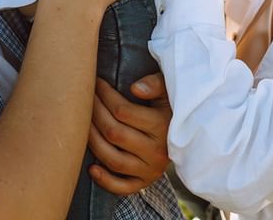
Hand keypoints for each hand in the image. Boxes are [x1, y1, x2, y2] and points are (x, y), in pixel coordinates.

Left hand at [88, 75, 171, 194]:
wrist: (189, 137)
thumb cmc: (170, 108)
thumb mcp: (169, 91)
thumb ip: (156, 84)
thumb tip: (135, 88)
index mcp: (162, 126)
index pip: (123, 111)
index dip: (105, 96)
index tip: (96, 84)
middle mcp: (157, 151)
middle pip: (114, 134)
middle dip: (95, 114)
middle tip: (85, 99)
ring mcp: (151, 170)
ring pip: (114, 160)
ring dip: (93, 142)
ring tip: (83, 125)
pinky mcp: (144, 182)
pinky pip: (122, 187)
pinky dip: (105, 180)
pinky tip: (91, 168)